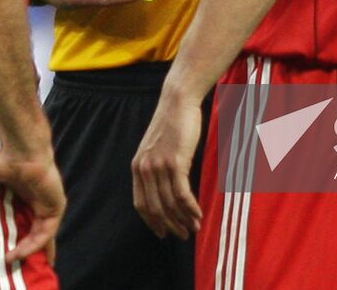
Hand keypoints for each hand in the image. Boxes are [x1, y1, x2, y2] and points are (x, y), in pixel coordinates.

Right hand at [0, 143, 65, 265]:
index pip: (26, 220)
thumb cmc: (4, 158)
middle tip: (13, 264)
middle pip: (38, 232)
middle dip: (29, 250)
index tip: (8, 250)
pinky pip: (46, 233)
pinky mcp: (56, 207)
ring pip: (42, 236)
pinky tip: (18, 254)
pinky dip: (34, 245)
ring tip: (10, 263)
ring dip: (28, 251)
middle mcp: (39, 200)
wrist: (23, 150)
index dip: (21, 236)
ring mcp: (49, 204)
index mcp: (26, 194)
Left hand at [132, 93, 201, 239]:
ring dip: (184, 219)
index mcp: (138, 167)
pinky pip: (181, 194)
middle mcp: (144, 169)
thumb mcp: (157, 148)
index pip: (141, 204)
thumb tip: (166, 190)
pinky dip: (190, 208)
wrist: (178, 101)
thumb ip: (157, 168)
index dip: (152, 221)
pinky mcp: (175, 163)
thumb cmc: (172, 123)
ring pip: (170, 203)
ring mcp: (159, 166)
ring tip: (195, 227)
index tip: (163, 232)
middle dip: (170, 225)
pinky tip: (198, 214)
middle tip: (184, 235)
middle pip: (156, 208)